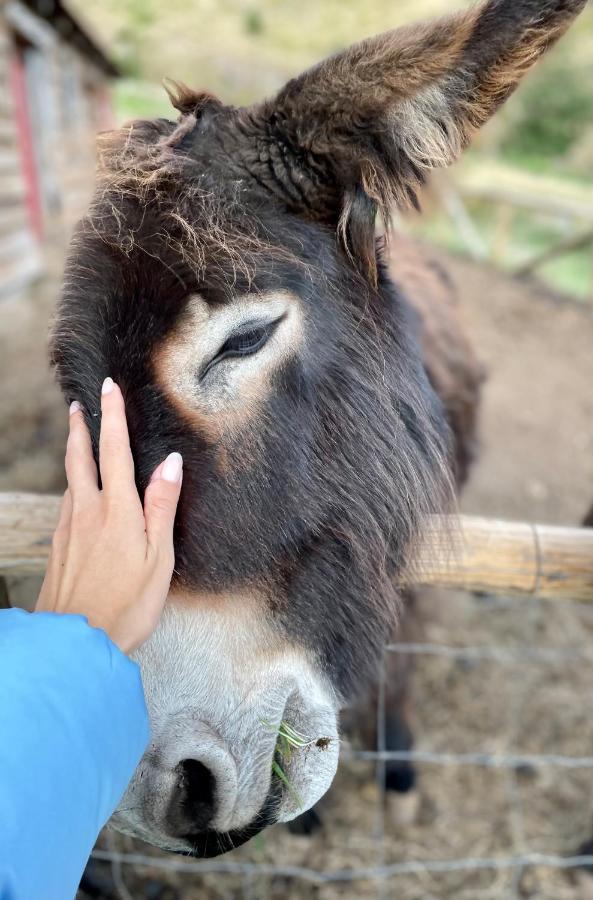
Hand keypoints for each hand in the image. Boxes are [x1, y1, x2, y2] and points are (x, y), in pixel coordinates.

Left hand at [36, 377, 182, 652]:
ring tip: (78, 441)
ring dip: (73, 455)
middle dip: (80, 428)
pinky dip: (71, 487)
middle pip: (79, 458)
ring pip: (69, 481)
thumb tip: (170, 464)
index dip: (112, 417)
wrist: (77, 642)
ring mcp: (67, 530)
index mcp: (116, 510)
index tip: (110, 388)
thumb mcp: (159, 556)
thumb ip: (161, 506)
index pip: (114, 451)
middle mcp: (86, 512)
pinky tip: (76, 496)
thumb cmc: (127, 604)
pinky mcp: (57, 549)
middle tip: (78, 405)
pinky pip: (65, 506)